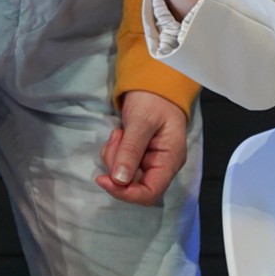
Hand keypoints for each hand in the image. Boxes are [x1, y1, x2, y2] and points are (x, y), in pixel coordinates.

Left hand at [95, 90, 187, 205]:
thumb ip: (131, 150)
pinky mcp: (137, 156)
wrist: (154, 82)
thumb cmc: (153, 99)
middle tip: (116, 138)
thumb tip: (120, 180)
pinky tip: (119, 134)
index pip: (150, 193)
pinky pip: (120, 164)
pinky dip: (114, 152)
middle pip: (134, 185)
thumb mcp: (141, 121)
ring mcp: (149, 161)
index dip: (126, 193)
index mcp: (170, 160)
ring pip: (123, 175)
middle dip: (117, 167)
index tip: (104, 179)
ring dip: (114, 156)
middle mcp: (161, 166)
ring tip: (119, 132)